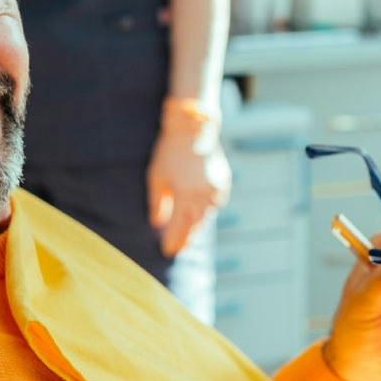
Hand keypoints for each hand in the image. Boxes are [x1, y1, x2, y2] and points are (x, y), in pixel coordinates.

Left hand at [147, 127, 231, 256]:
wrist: (193, 128)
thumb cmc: (169, 152)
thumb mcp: (157, 178)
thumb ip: (158, 204)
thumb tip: (157, 224)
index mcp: (186, 195)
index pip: (179, 227)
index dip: (173, 240)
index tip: (166, 251)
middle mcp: (204, 195)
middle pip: (194, 225)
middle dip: (184, 238)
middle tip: (176, 248)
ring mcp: (216, 189)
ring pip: (206, 217)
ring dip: (196, 228)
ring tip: (186, 237)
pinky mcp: (223, 182)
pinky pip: (215, 204)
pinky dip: (207, 213)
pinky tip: (199, 217)